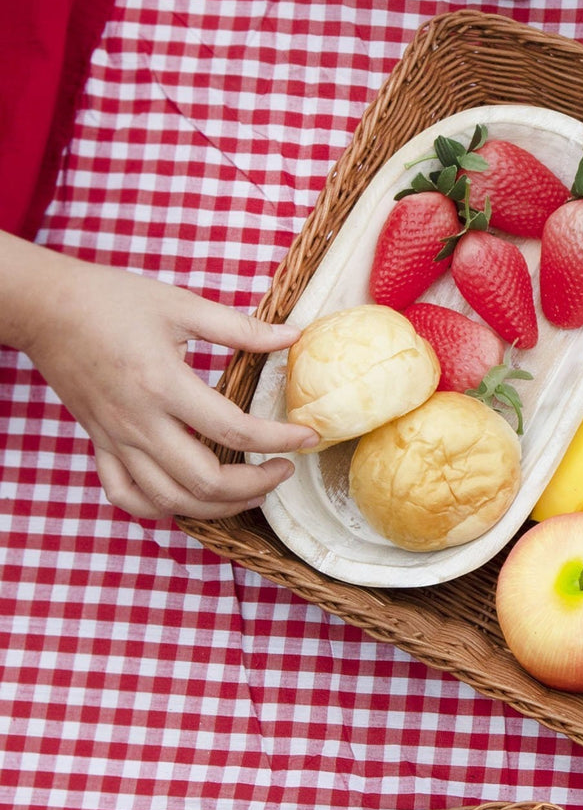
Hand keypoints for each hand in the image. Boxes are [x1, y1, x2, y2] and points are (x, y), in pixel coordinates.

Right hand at [7, 239, 318, 519]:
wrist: (46, 307)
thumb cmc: (113, 300)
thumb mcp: (182, 305)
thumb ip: (241, 328)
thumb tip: (293, 336)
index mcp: (164, 385)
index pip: (235, 431)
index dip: (281, 439)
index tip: (309, 437)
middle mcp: (138, 423)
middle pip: (204, 482)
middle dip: (255, 486)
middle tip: (284, 470)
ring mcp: (116, 440)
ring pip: (169, 501)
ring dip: (218, 507)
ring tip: (252, 491)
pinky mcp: (99, 445)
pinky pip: (126, 496)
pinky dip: (161, 509)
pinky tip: (191, 499)